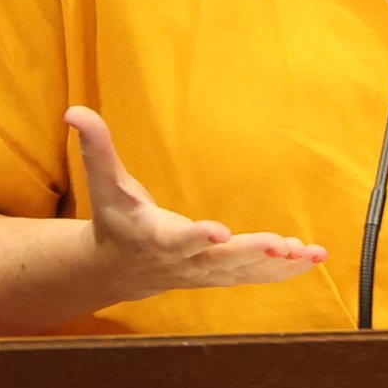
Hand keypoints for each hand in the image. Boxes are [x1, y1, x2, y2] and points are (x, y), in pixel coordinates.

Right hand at [71, 107, 327, 302]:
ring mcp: (207, 273)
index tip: (218, 232)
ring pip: (246, 273)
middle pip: (222, 260)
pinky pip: (257, 277)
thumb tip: (74, 110)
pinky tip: (313, 259)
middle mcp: (186, 262)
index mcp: (158, 238)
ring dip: (280, 266)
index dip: (198, 237)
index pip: (179, 239)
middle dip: (252, 254)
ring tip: (310, 254)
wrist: (119, 268)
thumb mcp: (104, 183)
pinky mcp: (223, 275)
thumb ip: (96, 147)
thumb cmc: (115, 219)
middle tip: (280, 246)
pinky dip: (286, 271)